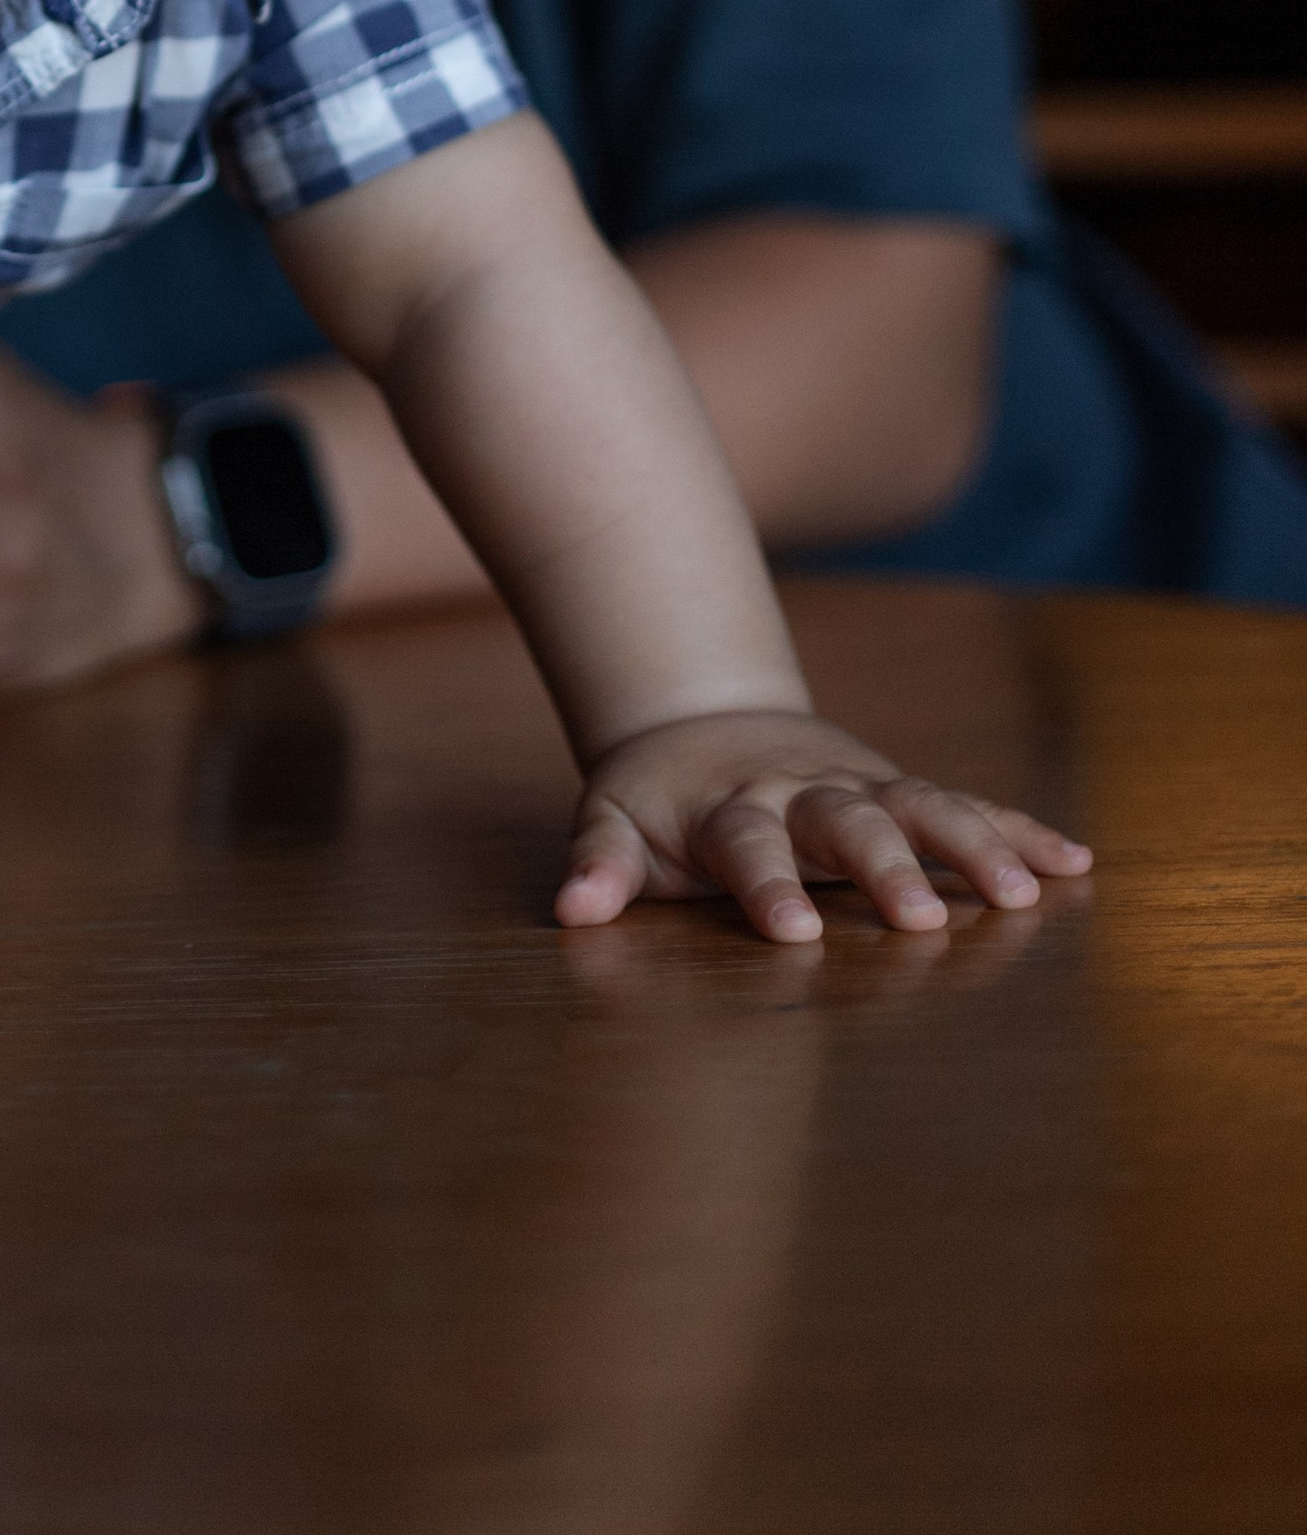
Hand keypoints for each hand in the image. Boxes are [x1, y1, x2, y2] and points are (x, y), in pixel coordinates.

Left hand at [557, 707, 1092, 944]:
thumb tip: (571, 911)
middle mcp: (803, 792)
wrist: (703, 714)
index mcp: (729, 807)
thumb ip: (598, 865)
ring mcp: (859, 788)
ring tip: (1025, 895)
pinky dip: (1017, 830)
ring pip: (920, 808)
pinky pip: (966, 808)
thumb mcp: (612, 820)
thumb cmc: (657, 797)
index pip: (747, 845)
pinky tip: (1076, 862)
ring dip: (973, 846)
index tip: (792, 932)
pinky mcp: (899, 791)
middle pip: (846, 824)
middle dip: (884, 869)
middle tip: (923, 922)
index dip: (766, 885)